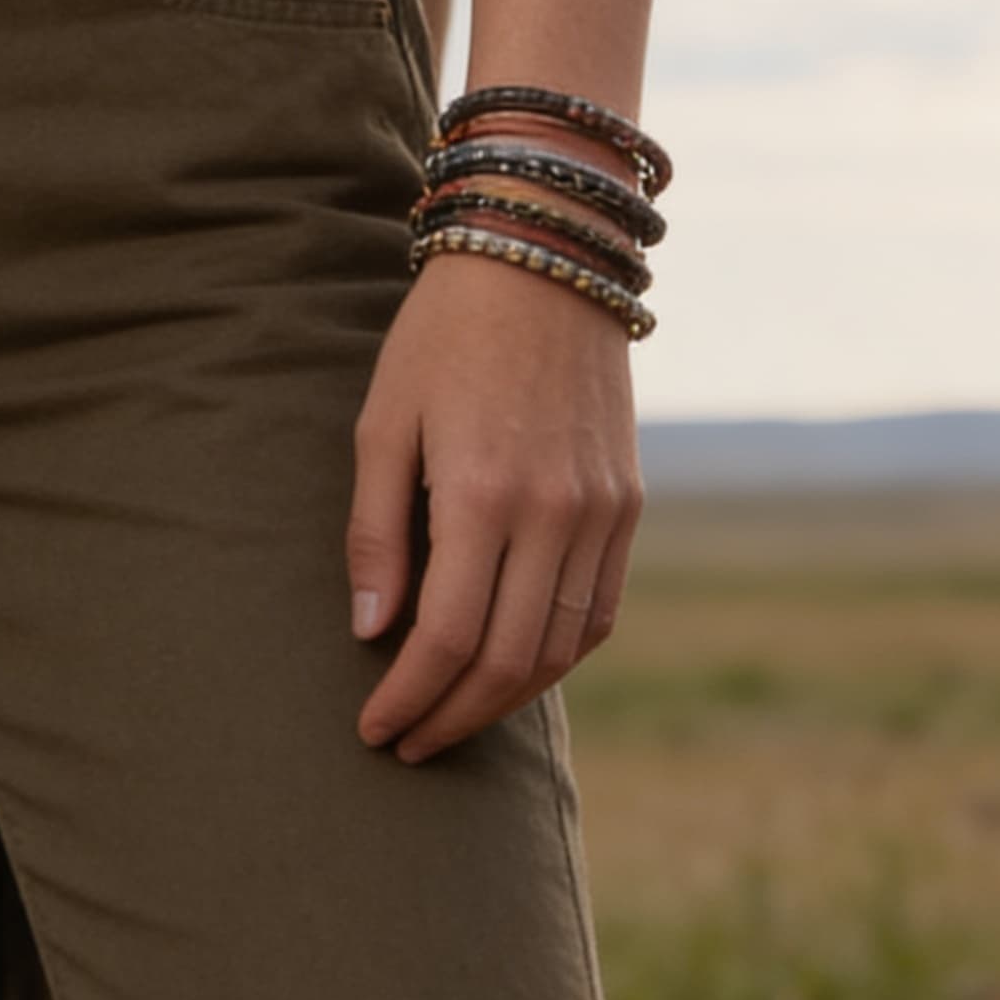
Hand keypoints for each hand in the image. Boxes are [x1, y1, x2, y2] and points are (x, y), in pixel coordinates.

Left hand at [345, 254, 641, 761]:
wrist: (543, 257)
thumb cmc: (442, 335)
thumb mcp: (384, 419)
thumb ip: (377, 531)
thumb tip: (372, 634)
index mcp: (483, 494)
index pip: (448, 639)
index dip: (408, 697)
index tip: (374, 729)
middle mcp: (555, 515)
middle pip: (509, 663)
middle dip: (451, 716)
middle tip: (407, 742)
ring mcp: (602, 513)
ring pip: (562, 649)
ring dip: (506, 699)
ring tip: (452, 714)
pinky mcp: (628, 504)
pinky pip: (599, 611)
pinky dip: (558, 655)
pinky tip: (516, 666)